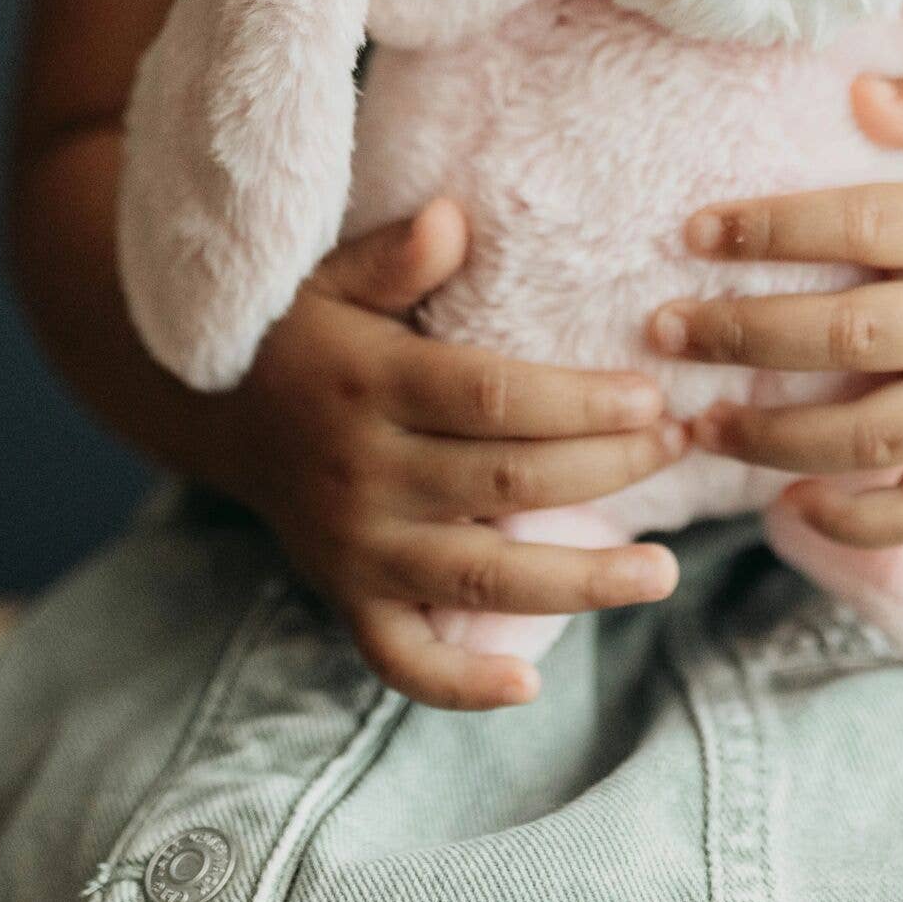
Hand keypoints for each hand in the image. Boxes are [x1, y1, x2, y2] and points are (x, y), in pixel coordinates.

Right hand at [219, 198, 688, 710]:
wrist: (221, 412)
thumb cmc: (307, 332)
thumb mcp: (334, 277)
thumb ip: (394, 253)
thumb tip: (453, 216)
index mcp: (370, 385)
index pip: (492, 398)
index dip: (578, 402)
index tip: (652, 397)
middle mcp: (364, 473)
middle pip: (504, 480)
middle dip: (608, 468)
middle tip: (681, 447)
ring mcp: (356, 547)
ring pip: (476, 578)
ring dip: (578, 581)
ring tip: (663, 572)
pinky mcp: (347, 597)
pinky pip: (401, 658)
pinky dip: (458, 684)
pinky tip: (529, 685)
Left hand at [653, 74, 902, 549]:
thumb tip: (856, 93)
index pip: (860, 227)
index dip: (770, 231)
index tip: (692, 233)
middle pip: (849, 338)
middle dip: (743, 336)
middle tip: (662, 332)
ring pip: (871, 436)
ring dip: (772, 438)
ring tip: (698, 421)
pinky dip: (856, 521)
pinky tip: (788, 502)